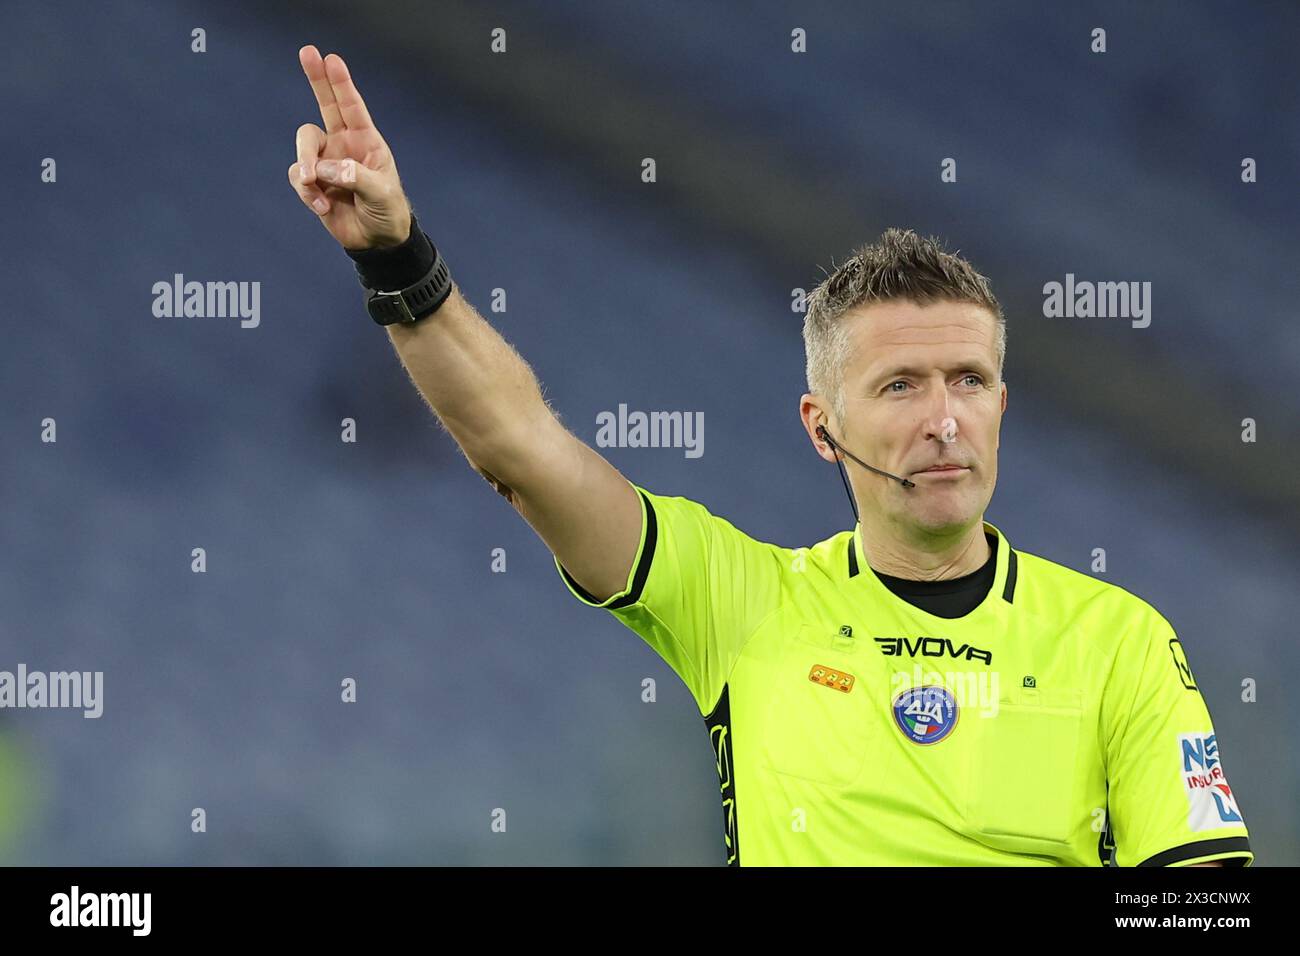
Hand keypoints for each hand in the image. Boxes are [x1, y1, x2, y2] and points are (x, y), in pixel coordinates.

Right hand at [288, 45, 411, 249]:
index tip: (331, 59)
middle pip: (324, 105)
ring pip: (303, 148)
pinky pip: (298, 177)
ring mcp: (326, 162)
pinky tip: (322, 207)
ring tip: (312, 184)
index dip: (341, 83)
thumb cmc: (387, 211)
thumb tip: (326, 168)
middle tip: (307, 52)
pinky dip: (306, 192)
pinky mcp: (312, 183)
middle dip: (316, 79)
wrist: (376, 241)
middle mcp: (343, 145)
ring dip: (305, 165)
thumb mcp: (381, 194)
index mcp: (366, 141)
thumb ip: (356, 177)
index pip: (352, 107)